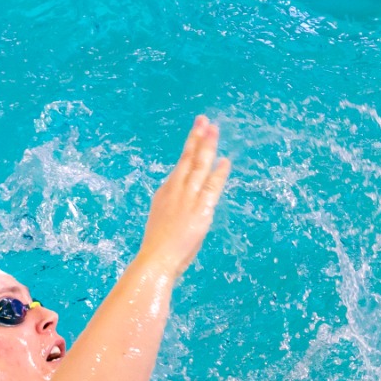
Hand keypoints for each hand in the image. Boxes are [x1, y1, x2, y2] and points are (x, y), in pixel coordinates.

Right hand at [134, 116, 231, 275]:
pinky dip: (219, 173)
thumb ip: (172, 211)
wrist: (155, 260)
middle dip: (197, 138)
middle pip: (187, 159)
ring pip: (199, 166)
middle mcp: (175, 191)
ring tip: (215, 129)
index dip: (189, 148)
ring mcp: (187, 198)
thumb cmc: (157, 250)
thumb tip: (181, 210)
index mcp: (164, 194)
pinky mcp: (199, 209)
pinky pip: (212, 187)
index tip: (196, 133)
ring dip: (208, 146)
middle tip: (204, 120)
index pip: (180, 167)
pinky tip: (225, 161)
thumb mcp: (162, 223)